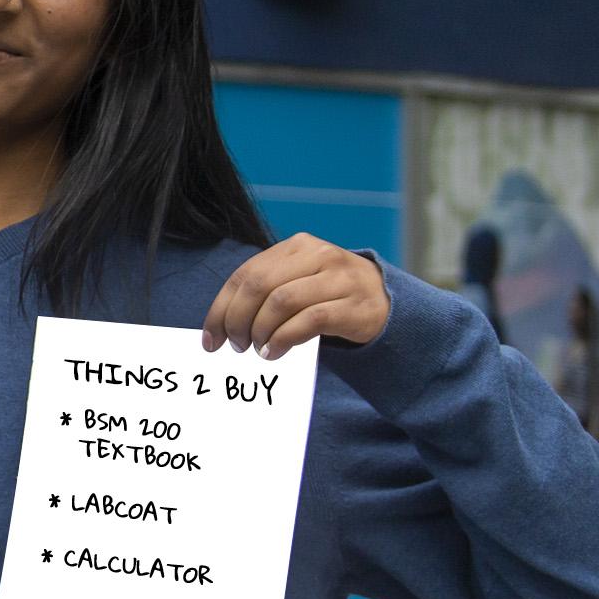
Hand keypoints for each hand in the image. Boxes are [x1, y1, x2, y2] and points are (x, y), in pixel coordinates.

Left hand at [201, 234, 389, 359]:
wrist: (388, 303)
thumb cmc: (331, 296)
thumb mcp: (299, 282)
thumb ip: (267, 292)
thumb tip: (222, 325)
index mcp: (297, 246)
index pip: (246, 274)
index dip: (222, 308)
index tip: (210, 338)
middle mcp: (318, 254)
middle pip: (260, 285)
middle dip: (238, 319)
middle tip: (236, 345)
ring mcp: (340, 278)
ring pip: (282, 301)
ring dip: (261, 331)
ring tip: (258, 350)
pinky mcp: (355, 305)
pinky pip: (310, 320)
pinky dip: (285, 338)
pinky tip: (275, 352)